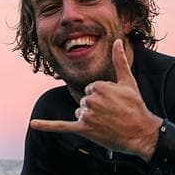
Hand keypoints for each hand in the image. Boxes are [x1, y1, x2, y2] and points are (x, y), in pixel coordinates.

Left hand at [30, 38, 163, 157]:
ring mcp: (87, 115)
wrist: (141, 132)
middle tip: (113, 114)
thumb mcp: (128, 81)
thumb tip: (117, 41)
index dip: (103, 96)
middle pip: (84, 101)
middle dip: (96, 107)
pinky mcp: (84, 129)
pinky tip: (33, 124)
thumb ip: (119, 60)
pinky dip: (47, 126)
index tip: (115, 102)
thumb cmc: (136, 106)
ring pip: (80, 112)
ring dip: (90, 118)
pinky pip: (62, 126)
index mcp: (98, 86)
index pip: (91, 89)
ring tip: (107, 123)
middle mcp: (91, 100)